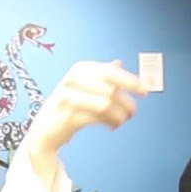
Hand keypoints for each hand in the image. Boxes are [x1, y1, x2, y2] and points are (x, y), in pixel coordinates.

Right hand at [28, 60, 145, 150]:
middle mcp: (73, 79)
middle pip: (110, 88)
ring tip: (121, 121)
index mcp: (80, 69)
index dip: (130, 81)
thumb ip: (101, 75)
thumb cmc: (68, 105)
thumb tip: (119, 63)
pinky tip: (112, 126)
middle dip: (126, 102)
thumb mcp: (84, 86)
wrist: (46, 128)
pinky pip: (97, 118)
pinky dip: (109, 123)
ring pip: (105, 104)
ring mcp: (68, 96)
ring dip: (119, 115)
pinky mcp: (67, 115)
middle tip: (133, 113)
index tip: (145, 91)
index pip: (111, 72)